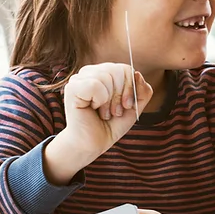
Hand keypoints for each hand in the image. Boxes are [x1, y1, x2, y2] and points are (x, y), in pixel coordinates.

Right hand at [44, 63, 152, 184]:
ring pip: (106, 76)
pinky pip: (95, 84)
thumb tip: (137, 73)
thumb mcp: (134, 107)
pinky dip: (99, 100)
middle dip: (120, 95)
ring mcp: (79, 78)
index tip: (127, 106)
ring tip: (104, 113)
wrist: (93, 144)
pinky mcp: (72, 88)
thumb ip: (142, 91)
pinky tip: (92, 108)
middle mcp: (90, 72)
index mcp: (104, 73)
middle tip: (114, 112)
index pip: (125, 68)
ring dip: (109, 101)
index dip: (131, 88)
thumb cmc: (110, 125)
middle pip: (117, 70)